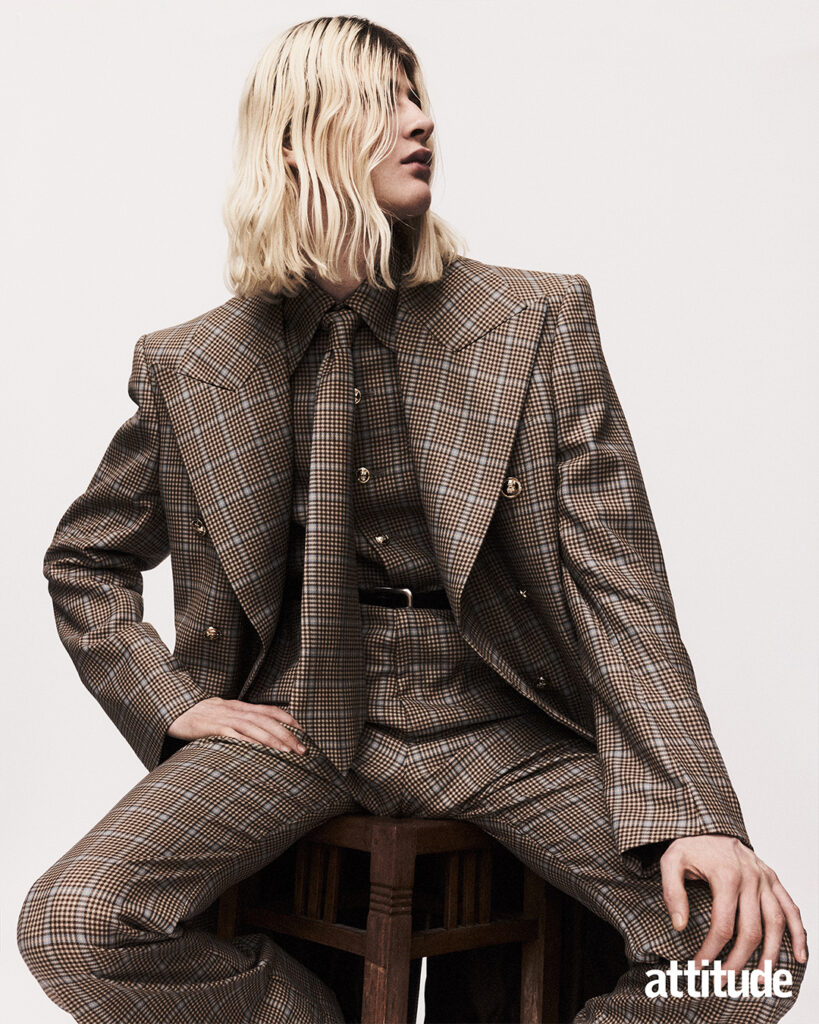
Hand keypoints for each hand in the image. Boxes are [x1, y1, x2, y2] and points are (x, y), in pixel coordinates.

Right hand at [167, 697, 306, 753]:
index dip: (288, 719)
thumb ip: (241, 721)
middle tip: (303, 749)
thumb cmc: (203, 716)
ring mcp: (225, 718)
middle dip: (287, 734)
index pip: (271, 710)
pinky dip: (246, 742)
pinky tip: (258, 750)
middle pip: (268, 720)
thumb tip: (260, 735)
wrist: (176, 709)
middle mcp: (237, 710)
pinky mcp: (213, 727)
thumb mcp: (225, 714)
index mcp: (242, 706)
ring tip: (287, 752)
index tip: (303, 731)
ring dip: (272, 740)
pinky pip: (233, 735)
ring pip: (254, 727)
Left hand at [660, 834, 807, 972]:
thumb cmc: (690, 845)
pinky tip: (798, 956)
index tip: (699, 966)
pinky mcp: (773, 879)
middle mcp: (751, 878)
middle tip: (724, 981)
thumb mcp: (671, 861)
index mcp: (726, 876)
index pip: (723, 925)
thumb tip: (680, 926)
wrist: (709, 823)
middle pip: (751, 930)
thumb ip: (673, 892)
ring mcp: (766, 879)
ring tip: (761, 979)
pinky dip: (799, 933)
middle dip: (738, 961)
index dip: (711, 951)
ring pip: (775, 923)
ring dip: (771, 954)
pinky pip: (791, 908)